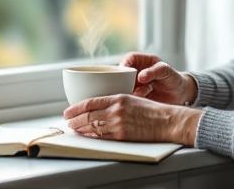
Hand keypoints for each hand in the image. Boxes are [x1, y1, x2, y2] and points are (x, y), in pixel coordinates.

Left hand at [62, 94, 201, 145]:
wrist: (166, 120)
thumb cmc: (152, 109)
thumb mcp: (132, 98)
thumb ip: (115, 101)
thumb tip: (99, 105)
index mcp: (118, 97)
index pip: (90, 102)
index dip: (76, 107)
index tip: (68, 110)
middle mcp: (116, 110)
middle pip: (88, 115)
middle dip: (75, 119)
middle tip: (67, 121)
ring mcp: (118, 123)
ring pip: (92, 126)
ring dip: (80, 128)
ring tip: (73, 128)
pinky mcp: (122, 135)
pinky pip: (101, 136)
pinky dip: (91, 135)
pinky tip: (86, 135)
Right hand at [120, 52, 196, 105]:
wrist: (180, 94)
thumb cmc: (173, 78)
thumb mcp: (166, 71)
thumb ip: (154, 72)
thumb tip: (140, 76)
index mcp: (143, 61)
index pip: (130, 58)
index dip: (125, 63)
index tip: (125, 70)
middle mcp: (137, 73)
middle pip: (123, 74)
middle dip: (124, 80)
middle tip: (132, 85)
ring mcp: (136, 85)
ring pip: (125, 87)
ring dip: (130, 91)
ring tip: (142, 92)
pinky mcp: (137, 97)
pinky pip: (130, 98)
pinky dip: (133, 99)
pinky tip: (144, 98)